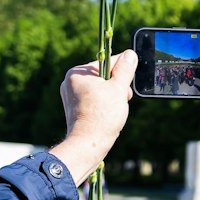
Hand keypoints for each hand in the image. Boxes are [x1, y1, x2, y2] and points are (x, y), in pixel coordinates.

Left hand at [51, 48, 137, 184]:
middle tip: (119, 101)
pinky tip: (106, 116)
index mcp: (77, 72)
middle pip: (104, 76)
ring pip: (101, 89)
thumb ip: (125, 69)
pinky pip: (94, 100)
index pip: (107, 62)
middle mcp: (70, 81)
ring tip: (112, 110)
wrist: (87, 145)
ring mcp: (71, 96)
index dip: (122, 73)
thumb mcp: (119, 88)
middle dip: (116, 87)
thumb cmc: (102, 117)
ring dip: (112, 97)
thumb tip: (129, 54)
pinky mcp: (74, 108)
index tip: (125, 87)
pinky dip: (104, 106)